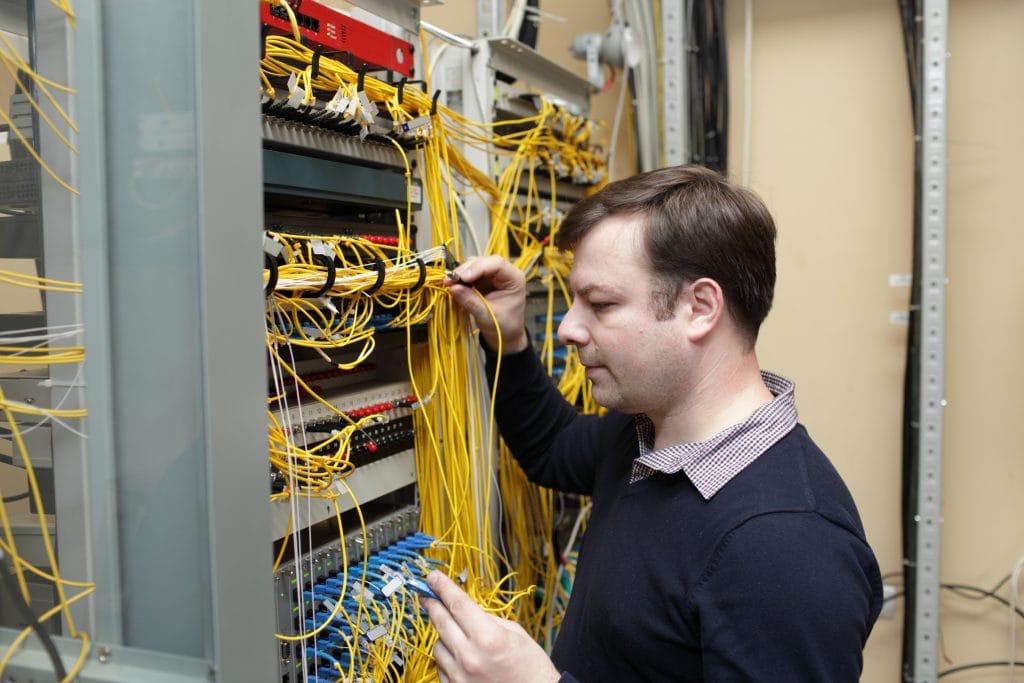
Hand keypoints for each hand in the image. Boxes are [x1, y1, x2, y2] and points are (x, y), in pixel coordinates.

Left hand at [424, 571, 560, 682]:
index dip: (443, 587)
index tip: (433, 577)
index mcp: (488, 637)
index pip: (458, 604)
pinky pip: (441, 666)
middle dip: (433, 604)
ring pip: (438, 645)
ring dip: (443, 634)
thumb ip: (487, 620)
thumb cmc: (531, 668)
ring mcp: (460, 676)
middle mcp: (470, 657)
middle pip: (442, 622)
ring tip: (457, 633)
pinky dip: (447, 657)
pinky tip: (458, 654)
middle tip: (428, 594)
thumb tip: (466, 611)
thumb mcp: (515, 633)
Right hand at [446, 256, 528, 353]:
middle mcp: (505, 273)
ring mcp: (494, 275)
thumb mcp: (486, 316)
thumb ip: (470, 301)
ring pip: (475, 265)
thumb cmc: (503, 326)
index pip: (497, 264)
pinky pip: (470, 273)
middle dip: (466, 270)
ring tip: (450, 283)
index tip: (462, 277)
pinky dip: (461, 278)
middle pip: (483, 262)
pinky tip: (454, 285)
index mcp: (514, 279)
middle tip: (450, 280)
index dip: (478, 267)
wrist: (505, 336)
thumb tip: (453, 288)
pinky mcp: (484, 279)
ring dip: (461, 273)